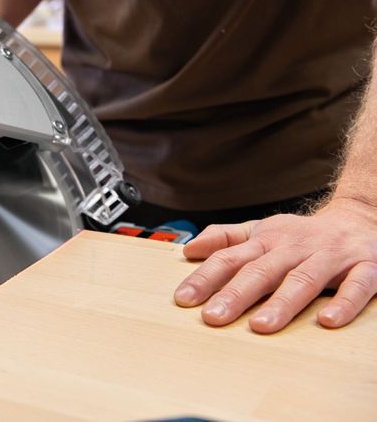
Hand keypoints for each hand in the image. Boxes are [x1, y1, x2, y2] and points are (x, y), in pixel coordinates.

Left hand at [173, 198, 376, 332]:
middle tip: (213, 317)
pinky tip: (327, 321)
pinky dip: (344, 303)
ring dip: (282, 302)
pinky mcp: (366, 267)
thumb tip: (189, 249)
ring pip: (303, 280)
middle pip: (261, 271)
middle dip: (235, 294)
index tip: (184, 299)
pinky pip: (356, 285)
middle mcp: (294, 248)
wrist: (360, 218)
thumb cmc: (301, 234)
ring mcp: (330, 257)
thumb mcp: (261, 230)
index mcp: (266, 241)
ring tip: (260, 325)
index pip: (229, 258)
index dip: (205, 278)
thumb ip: (225, 239)